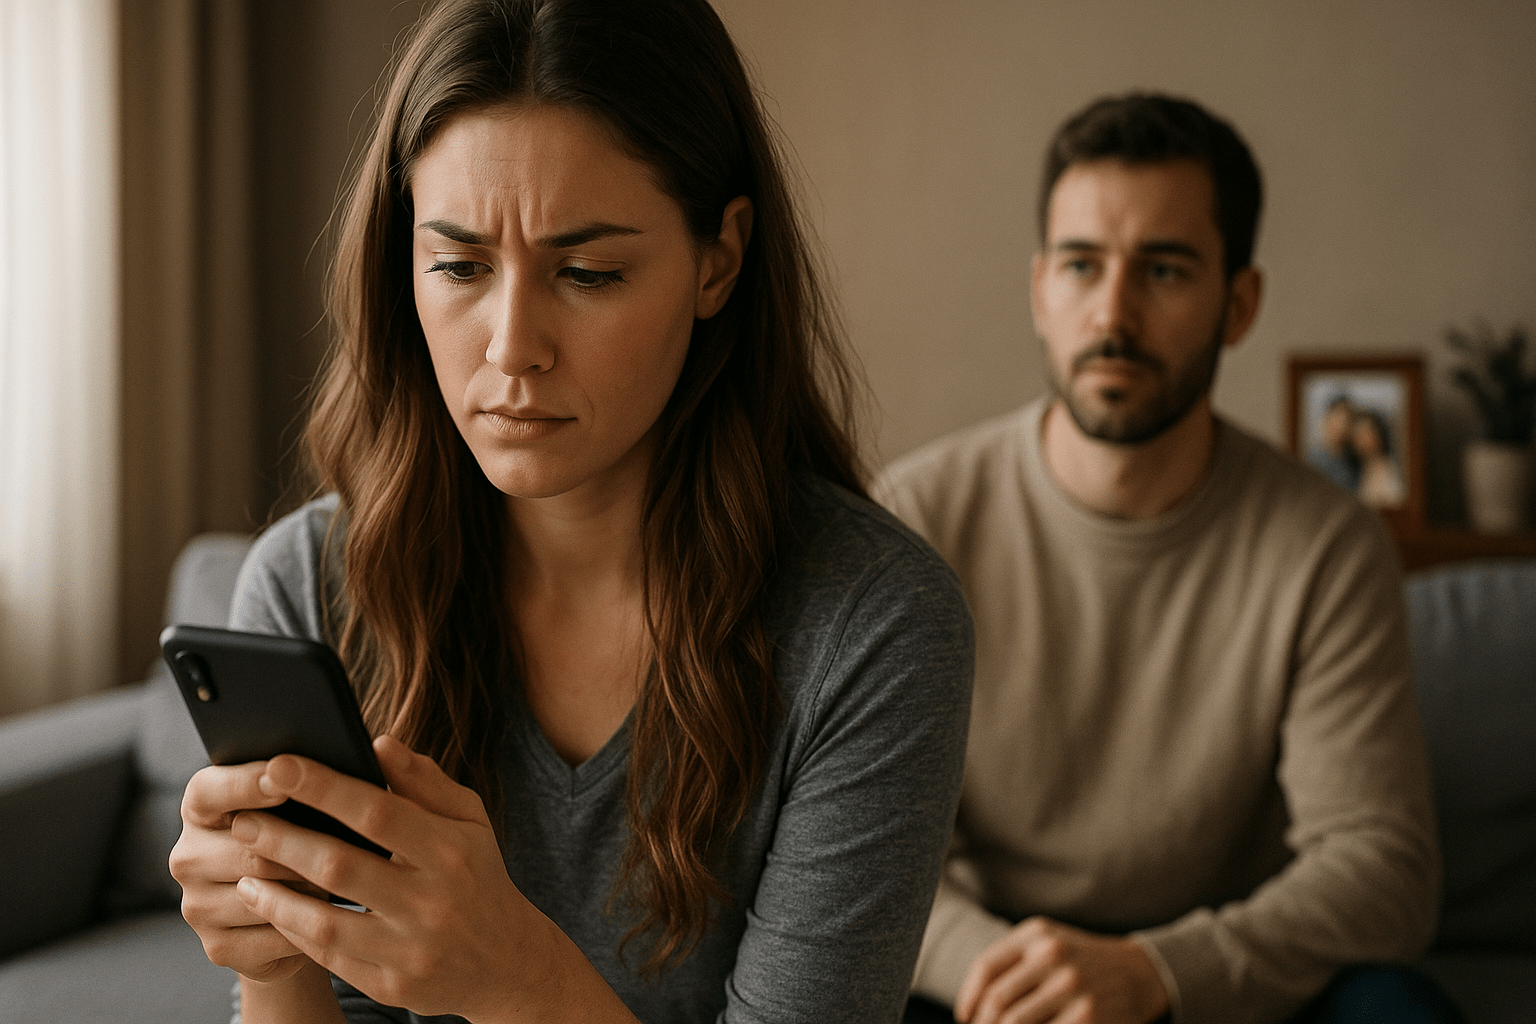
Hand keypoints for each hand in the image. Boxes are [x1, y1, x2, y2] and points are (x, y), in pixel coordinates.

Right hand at [170, 761, 324, 982]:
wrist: (295, 904)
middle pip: (248, 851)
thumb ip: (301, 778)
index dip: (247, 785)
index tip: (283, 780)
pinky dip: (308, 927)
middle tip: (346, 849)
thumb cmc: (303, 832)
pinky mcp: (218, 946)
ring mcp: (197, 906)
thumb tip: (338, 765)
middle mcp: (187, 855)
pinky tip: (328, 916)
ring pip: (264, 896)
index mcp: (200, 807)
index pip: (211, 791)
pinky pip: (274, 936)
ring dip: (311, 891)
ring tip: (343, 882)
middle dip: (302, 851)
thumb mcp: (298, 799)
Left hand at [229, 735, 632, 1022]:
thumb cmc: (477, 875)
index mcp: (451, 850)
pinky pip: (330, 958)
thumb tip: (378, 744)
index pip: (378, 812)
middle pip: (340, 866)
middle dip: (282, 839)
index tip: (278, 765)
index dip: (323, 787)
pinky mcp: (393, 986)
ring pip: (325, 922)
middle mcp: (432, 901)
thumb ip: (424, 782)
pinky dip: (295, 929)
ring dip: (276, 893)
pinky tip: (273, 906)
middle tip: (241, 820)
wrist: (507, 962)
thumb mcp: (469, 820)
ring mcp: (412, 949)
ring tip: (243, 869)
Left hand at [955, 917, 1169, 1023]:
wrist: (1141, 973)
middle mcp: (1052, 955)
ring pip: (1014, 1023)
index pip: (985, 968)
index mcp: (1037, 934)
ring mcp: (1071, 986)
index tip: (964, 1019)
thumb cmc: (1081, 961)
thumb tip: (972, 1008)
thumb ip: (1010, 964)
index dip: (967, 999)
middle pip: (996, 1000)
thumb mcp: (1047, 944)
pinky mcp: (1087, 1016)